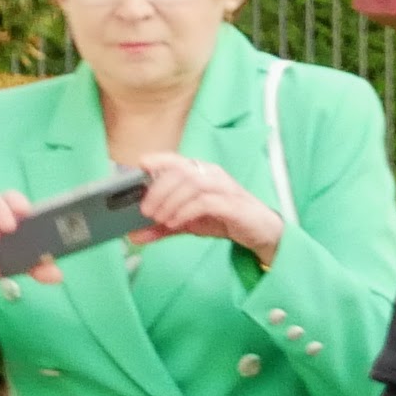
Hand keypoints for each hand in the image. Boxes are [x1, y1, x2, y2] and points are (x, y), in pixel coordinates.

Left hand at [128, 153, 280, 264]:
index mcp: (203, 173)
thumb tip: (134, 236)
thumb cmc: (225, 219)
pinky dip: (186, 211)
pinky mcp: (234, 205)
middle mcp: (214, 176)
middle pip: (181, 172)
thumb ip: (162, 227)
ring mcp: (226, 189)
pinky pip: (206, 202)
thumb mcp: (188, 222)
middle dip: (159, 190)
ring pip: (193, 183)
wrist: (262, 232)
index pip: (178, 159)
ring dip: (171, 201)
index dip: (159, 159)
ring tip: (160, 219)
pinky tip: (176, 222)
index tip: (140, 166)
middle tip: (145, 211)